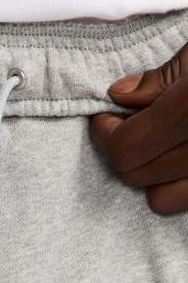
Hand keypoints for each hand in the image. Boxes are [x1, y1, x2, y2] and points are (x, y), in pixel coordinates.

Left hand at [90, 43, 187, 215]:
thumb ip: (161, 80)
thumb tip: (119, 96)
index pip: (126, 147)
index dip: (105, 133)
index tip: (104, 119)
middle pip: (136, 175)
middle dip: (122, 151)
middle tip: (128, 126)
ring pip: (160, 199)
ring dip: (149, 175)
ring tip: (158, 146)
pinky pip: (182, 202)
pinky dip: (173, 187)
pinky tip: (176, 161)